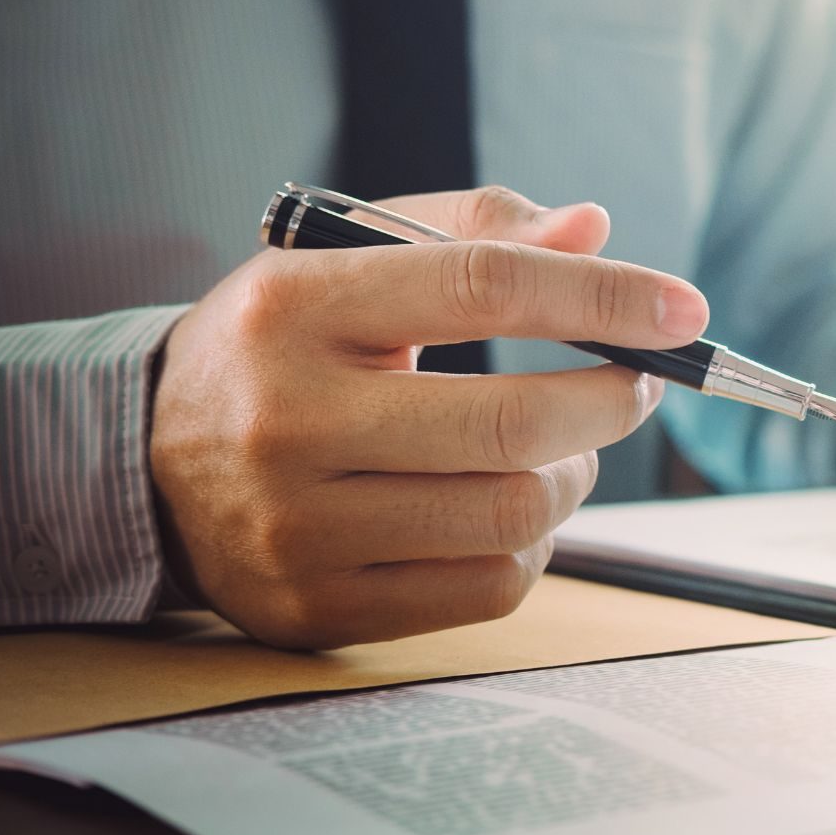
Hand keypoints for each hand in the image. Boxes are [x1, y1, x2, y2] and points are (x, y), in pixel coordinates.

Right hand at [150, 185, 708, 647]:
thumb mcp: (351, 258)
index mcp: (297, 307)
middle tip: (638, 380)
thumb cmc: (284, 341)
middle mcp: (289, 420)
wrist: (152, 454)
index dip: (602, 297)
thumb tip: (594, 229)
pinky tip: (512, 507)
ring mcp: (297, 527)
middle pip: (511, 424)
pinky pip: (486, 590)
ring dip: (576, 476)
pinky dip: (532, 545)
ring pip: (511, 516)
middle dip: (612, 399)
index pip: (482, 287)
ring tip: (566, 447)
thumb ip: (473, 230)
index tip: (683, 310)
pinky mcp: (316, 605)